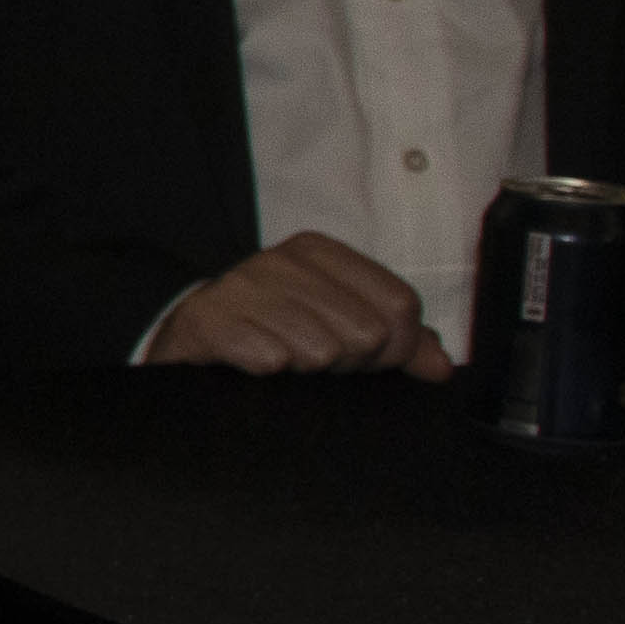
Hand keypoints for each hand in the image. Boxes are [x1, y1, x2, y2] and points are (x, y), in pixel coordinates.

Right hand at [145, 232, 445, 378]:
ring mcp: (241, 287)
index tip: (371, 360)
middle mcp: (280, 260)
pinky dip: (269, 371)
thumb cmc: (272, 329)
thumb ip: (398, 341)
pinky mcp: (209, 321)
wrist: (185, 334)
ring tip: (286, 362)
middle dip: (350, 363)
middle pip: (366, 332)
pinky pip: (270, 358)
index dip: (396, 347)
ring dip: (307, 370)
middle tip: (320, 362)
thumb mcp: (338, 322)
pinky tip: (257, 366)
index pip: (400, 304)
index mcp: (318, 252)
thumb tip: (439, 367)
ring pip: (321, 350)